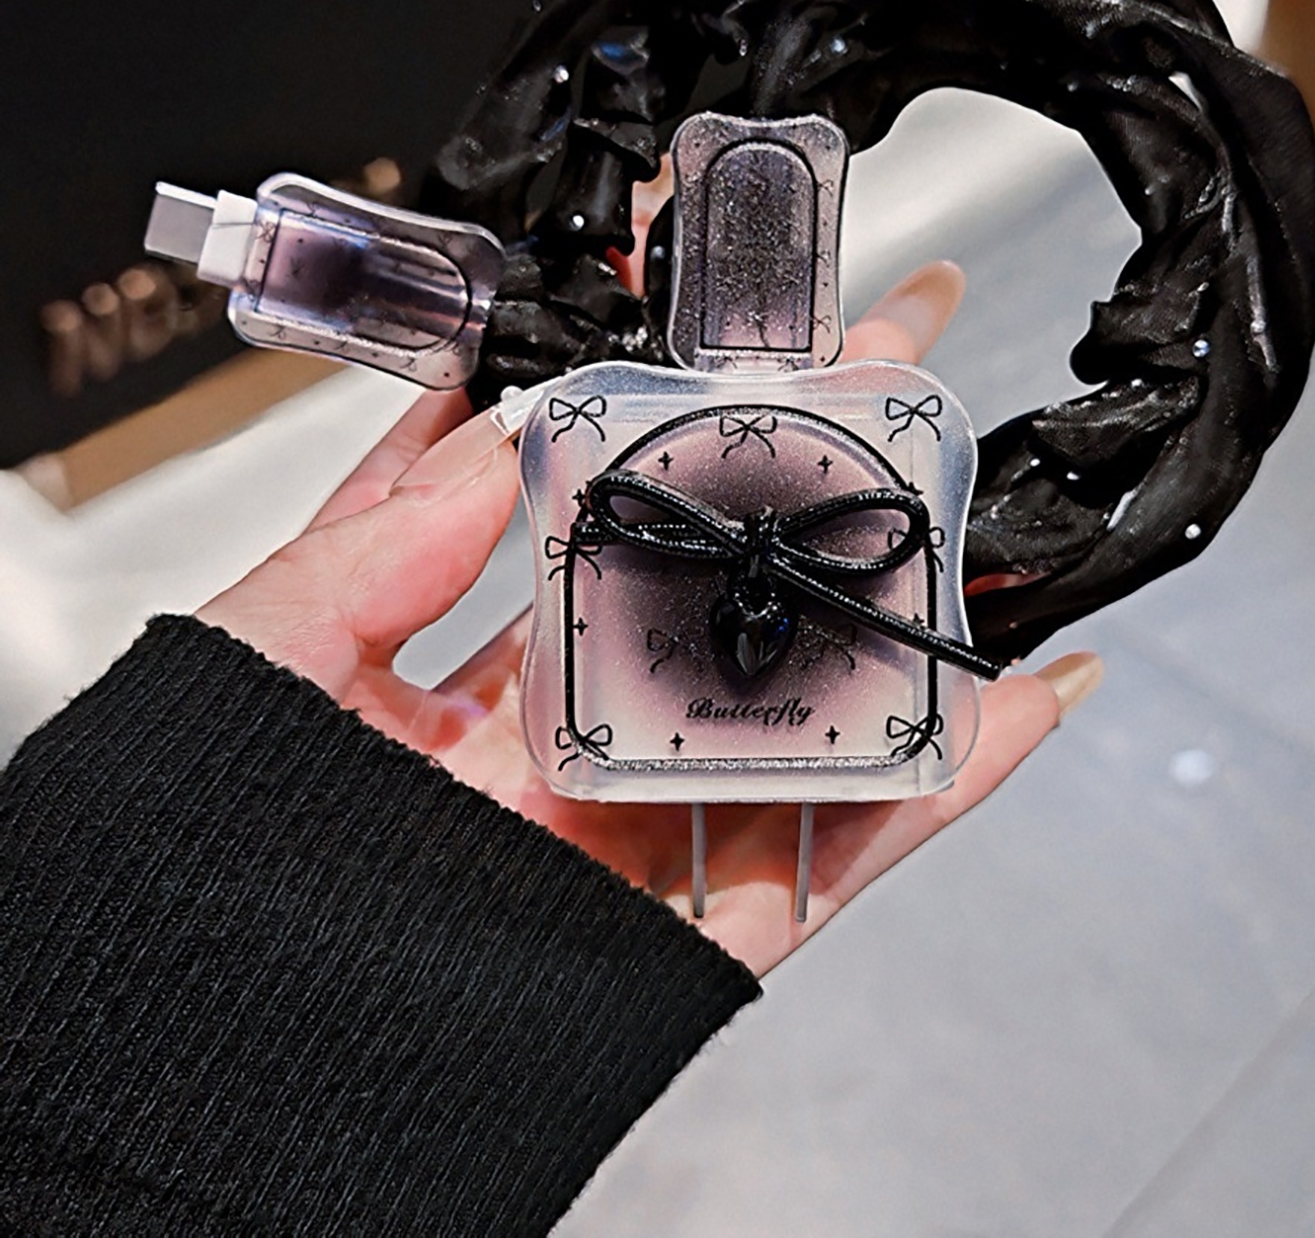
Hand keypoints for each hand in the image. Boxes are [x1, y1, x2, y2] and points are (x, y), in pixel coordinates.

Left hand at [199, 262, 1101, 975]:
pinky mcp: (706, 931)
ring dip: (894, 602)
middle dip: (806, 468)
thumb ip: (375, 544)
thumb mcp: (270, 663)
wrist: (234, 1071)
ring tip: (969, 495)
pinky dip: (944, 785)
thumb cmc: (219, 869)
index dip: (658, 410)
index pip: (588, 519)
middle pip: (723, 590)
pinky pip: (845, 853)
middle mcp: (575, 747)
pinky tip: (1022, 700)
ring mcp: (650, 833)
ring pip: (804, 706)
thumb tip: (495, 434)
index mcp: (473, 682)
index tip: (719, 316)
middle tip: (887, 357)